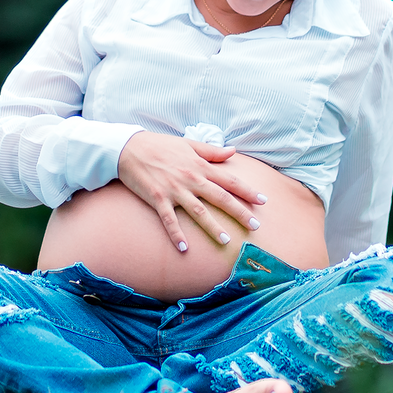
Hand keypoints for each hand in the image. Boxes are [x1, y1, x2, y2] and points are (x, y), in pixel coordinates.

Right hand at [116, 131, 267, 251]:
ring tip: (226, 240)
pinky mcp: (157, 198)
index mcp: (199, 166)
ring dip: (212, 227)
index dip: (247, 191)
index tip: (263, 201)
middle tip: (255, 226)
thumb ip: (211, 151)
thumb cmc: (159, 145)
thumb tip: (233, 151)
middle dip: (239, 212)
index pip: (229, 180)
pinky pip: (168, 219)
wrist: (129, 148)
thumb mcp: (188, 144)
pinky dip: (176, 234)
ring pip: (198, 211)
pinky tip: (184, 248)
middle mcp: (190, 179)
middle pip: (220, 198)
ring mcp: (174, 190)